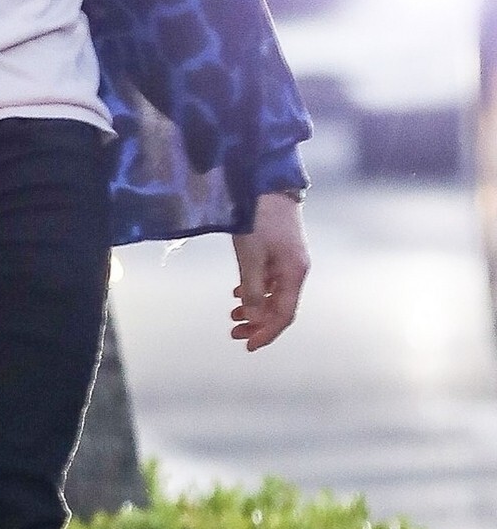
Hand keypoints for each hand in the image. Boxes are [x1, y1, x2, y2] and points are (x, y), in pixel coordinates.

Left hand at [230, 193, 308, 351]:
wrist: (266, 182)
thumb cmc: (258, 217)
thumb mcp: (251, 255)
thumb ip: (254, 289)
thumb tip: (254, 318)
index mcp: (294, 273)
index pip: (284, 314)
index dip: (267, 333)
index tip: (248, 346)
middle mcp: (296, 269)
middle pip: (280, 307)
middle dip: (258, 323)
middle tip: (234, 333)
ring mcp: (289, 259)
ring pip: (274, 294)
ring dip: (254, 307)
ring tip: (233, 315)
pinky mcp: (280, 250)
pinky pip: (270, 279)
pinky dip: (255, 290)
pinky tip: (240, 293)